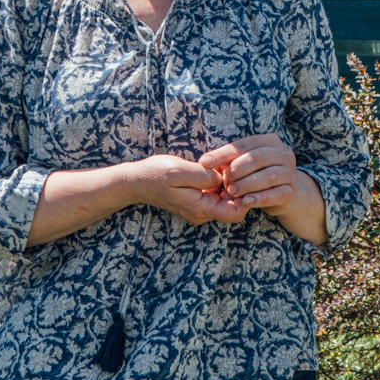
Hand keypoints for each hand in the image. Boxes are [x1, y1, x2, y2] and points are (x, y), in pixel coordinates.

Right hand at [123, 154, 240, 225]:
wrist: (135, 182)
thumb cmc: (155, 174)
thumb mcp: (180, 170)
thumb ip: (204, 176)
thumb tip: (223, 177)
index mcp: (200, 209)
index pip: (235, 213)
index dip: (244, 196)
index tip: (239, 176)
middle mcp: (202, 213)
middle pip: (233, 206)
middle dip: (237, 187)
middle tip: (231, 167)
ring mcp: (199, 209)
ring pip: (225, 200)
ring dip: (228, 184)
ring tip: (221, 166)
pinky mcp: (196, 202)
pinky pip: (215, 196)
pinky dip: (219, 183)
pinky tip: (213, 169)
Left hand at [199, 134, 300, 209]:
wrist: (283, 194)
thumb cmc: (256, 175)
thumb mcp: (242, 164)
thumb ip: (227, 160)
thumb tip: (204, 162)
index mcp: (269, 141)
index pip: (243, 145)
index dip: (223, 154)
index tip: (205, 162)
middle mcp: (283, 154)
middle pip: (257, 158)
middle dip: (236, 170)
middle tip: (224, 182)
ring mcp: (290, 172)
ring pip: (268, 176)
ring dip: (247, 184)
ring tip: (232, 192)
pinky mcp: (291, 191)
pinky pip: (276, 194)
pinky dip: (260, 198)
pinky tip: (246, 201)